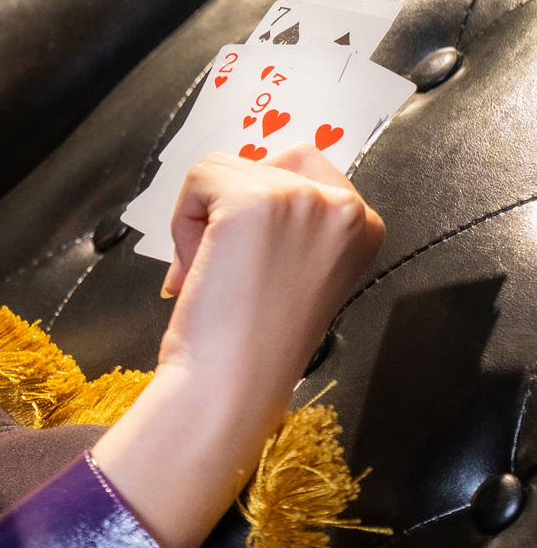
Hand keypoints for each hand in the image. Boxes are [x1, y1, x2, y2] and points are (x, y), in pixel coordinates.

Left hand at [93, 144, 381, 547]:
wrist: (230, 386)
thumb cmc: (252, 342)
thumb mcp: (294, 268)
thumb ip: (288, 223)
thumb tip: (231, 180)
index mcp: (364, 225)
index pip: (302, 169)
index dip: (261, 209)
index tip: (254, 266)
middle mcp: (347, 206)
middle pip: (266, 161)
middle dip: (231, 209)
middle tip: (224, 271)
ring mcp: (305, 200)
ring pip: (226, 167)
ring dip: (202, 217)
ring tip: (211, 274)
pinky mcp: (258, 201)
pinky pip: (199, 177)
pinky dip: (182, 219)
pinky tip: (196, 268)